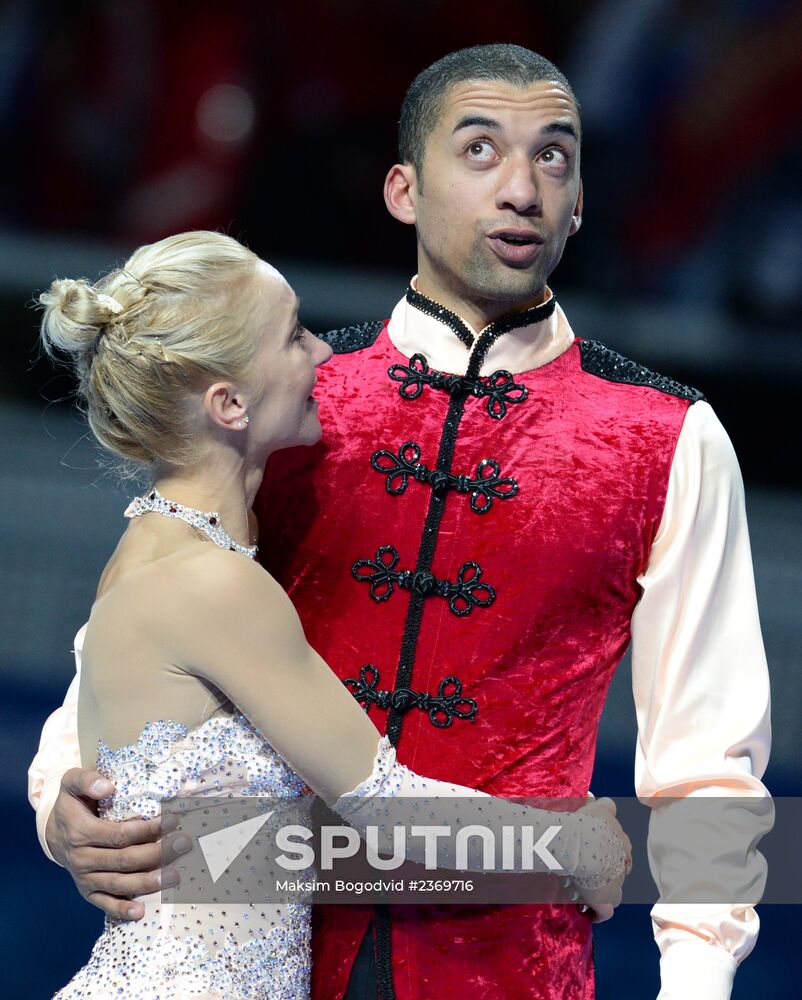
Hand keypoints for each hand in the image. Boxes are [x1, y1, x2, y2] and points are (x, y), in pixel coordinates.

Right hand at [45, 767, 189, 919]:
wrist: (53, 831)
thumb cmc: (71, 803)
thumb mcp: (72, 783)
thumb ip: (87, 780)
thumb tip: (108, 786)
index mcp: (81, 832)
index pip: (120, 835)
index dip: (148, 829)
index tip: (173, 820)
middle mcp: (82, 859)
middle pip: (125, 860)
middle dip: (158, 853)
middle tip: (185, 844)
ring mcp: (84, 878)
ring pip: (120, 883)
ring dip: (149, 882)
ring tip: (176, 876)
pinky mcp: (87, 891)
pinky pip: (104, 903)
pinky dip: (122, 909)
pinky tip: (141, 912)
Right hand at [574, 797, 631, 922]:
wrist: (581, 844)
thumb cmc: (587, 824)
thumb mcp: (598, 808)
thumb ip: (604, 805)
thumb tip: (601, 799)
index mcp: (622, 842)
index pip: (620, 850)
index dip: (607, 852)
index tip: (593, 853)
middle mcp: (623, 863)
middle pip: (618, 870)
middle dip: (606, 871)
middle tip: (587, 871)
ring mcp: (616, 883)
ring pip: (615, 892)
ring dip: (604, 892)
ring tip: (586, 892)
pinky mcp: (606, 901)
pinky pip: (605, 912)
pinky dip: (598, 913)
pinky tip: (589, 912)